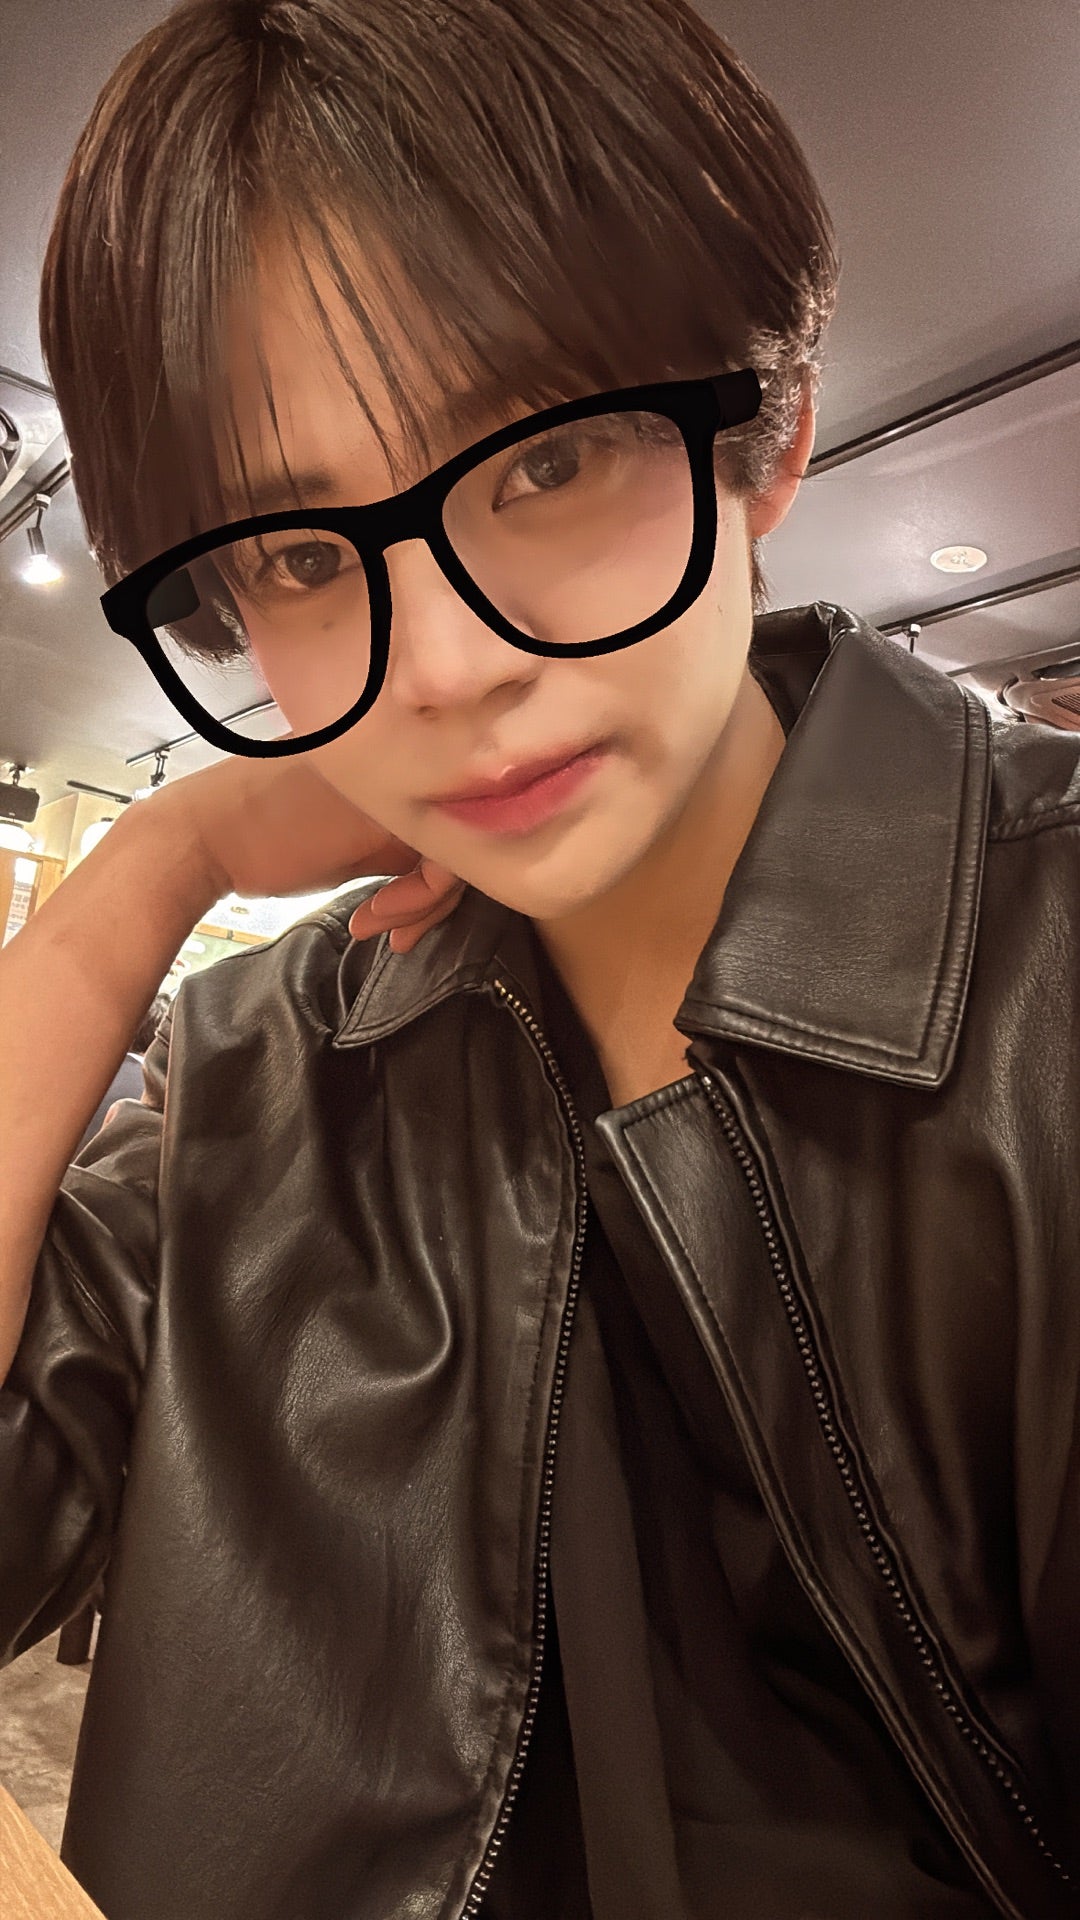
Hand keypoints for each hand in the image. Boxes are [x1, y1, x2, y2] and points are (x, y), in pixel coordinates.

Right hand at [142, 751, 464, 951]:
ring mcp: (395, 776)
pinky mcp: (392, 807)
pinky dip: (415, 901)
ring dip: (419, 904)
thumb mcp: (341, 835)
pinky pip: (441, 858)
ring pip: (452, 845)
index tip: (405, 910)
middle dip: (430, 896)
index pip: (441, 810)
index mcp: (385, 753)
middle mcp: (397, 756)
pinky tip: (373, 918)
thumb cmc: (259, 839)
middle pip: (452, 829)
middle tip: (400, 929)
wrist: (202, 837)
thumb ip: (395, 839)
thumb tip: (439, 869)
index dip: (433, 870)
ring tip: (383, 926)